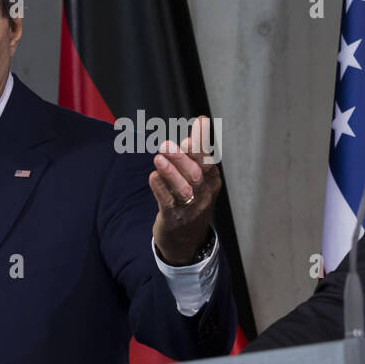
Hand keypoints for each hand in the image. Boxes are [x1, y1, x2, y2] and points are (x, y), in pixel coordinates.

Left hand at [149, 116, 220, 264]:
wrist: (186, 241)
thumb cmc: (192, 202)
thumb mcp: (199, 180)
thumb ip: (196, 155)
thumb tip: (198, 127)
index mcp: (212, 183)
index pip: (208, 159)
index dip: (203, 141)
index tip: (200, 122)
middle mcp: (204, 195)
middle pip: (196, 175)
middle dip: (182, 158)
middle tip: (166, 144)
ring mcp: (190, 209)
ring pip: (183, 190)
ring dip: (170, 173)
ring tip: (158, 158)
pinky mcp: (174, 220)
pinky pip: (167, 203)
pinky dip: (160, 188)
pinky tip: (153, 176)